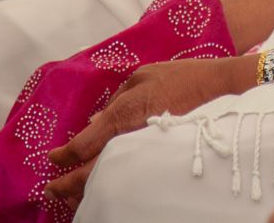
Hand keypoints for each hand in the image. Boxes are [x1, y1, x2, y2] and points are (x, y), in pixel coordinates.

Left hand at [46, 56, 245, 199]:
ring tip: (72, 198)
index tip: (53, 158)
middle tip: (51, 190)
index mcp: (123, 114)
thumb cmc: (182, 78)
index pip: (84, 144)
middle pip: (93, 172)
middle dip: (68, 185)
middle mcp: (131, 139)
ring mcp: (146, 154)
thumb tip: (97, 119)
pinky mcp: (160, 161)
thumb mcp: (142, 75)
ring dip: (89, 191)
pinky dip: (114, 187)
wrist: (221, 91)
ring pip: (111, 182)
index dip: (65, 155)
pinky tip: (106, 190)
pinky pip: (130, 178)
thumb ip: (116, 98)